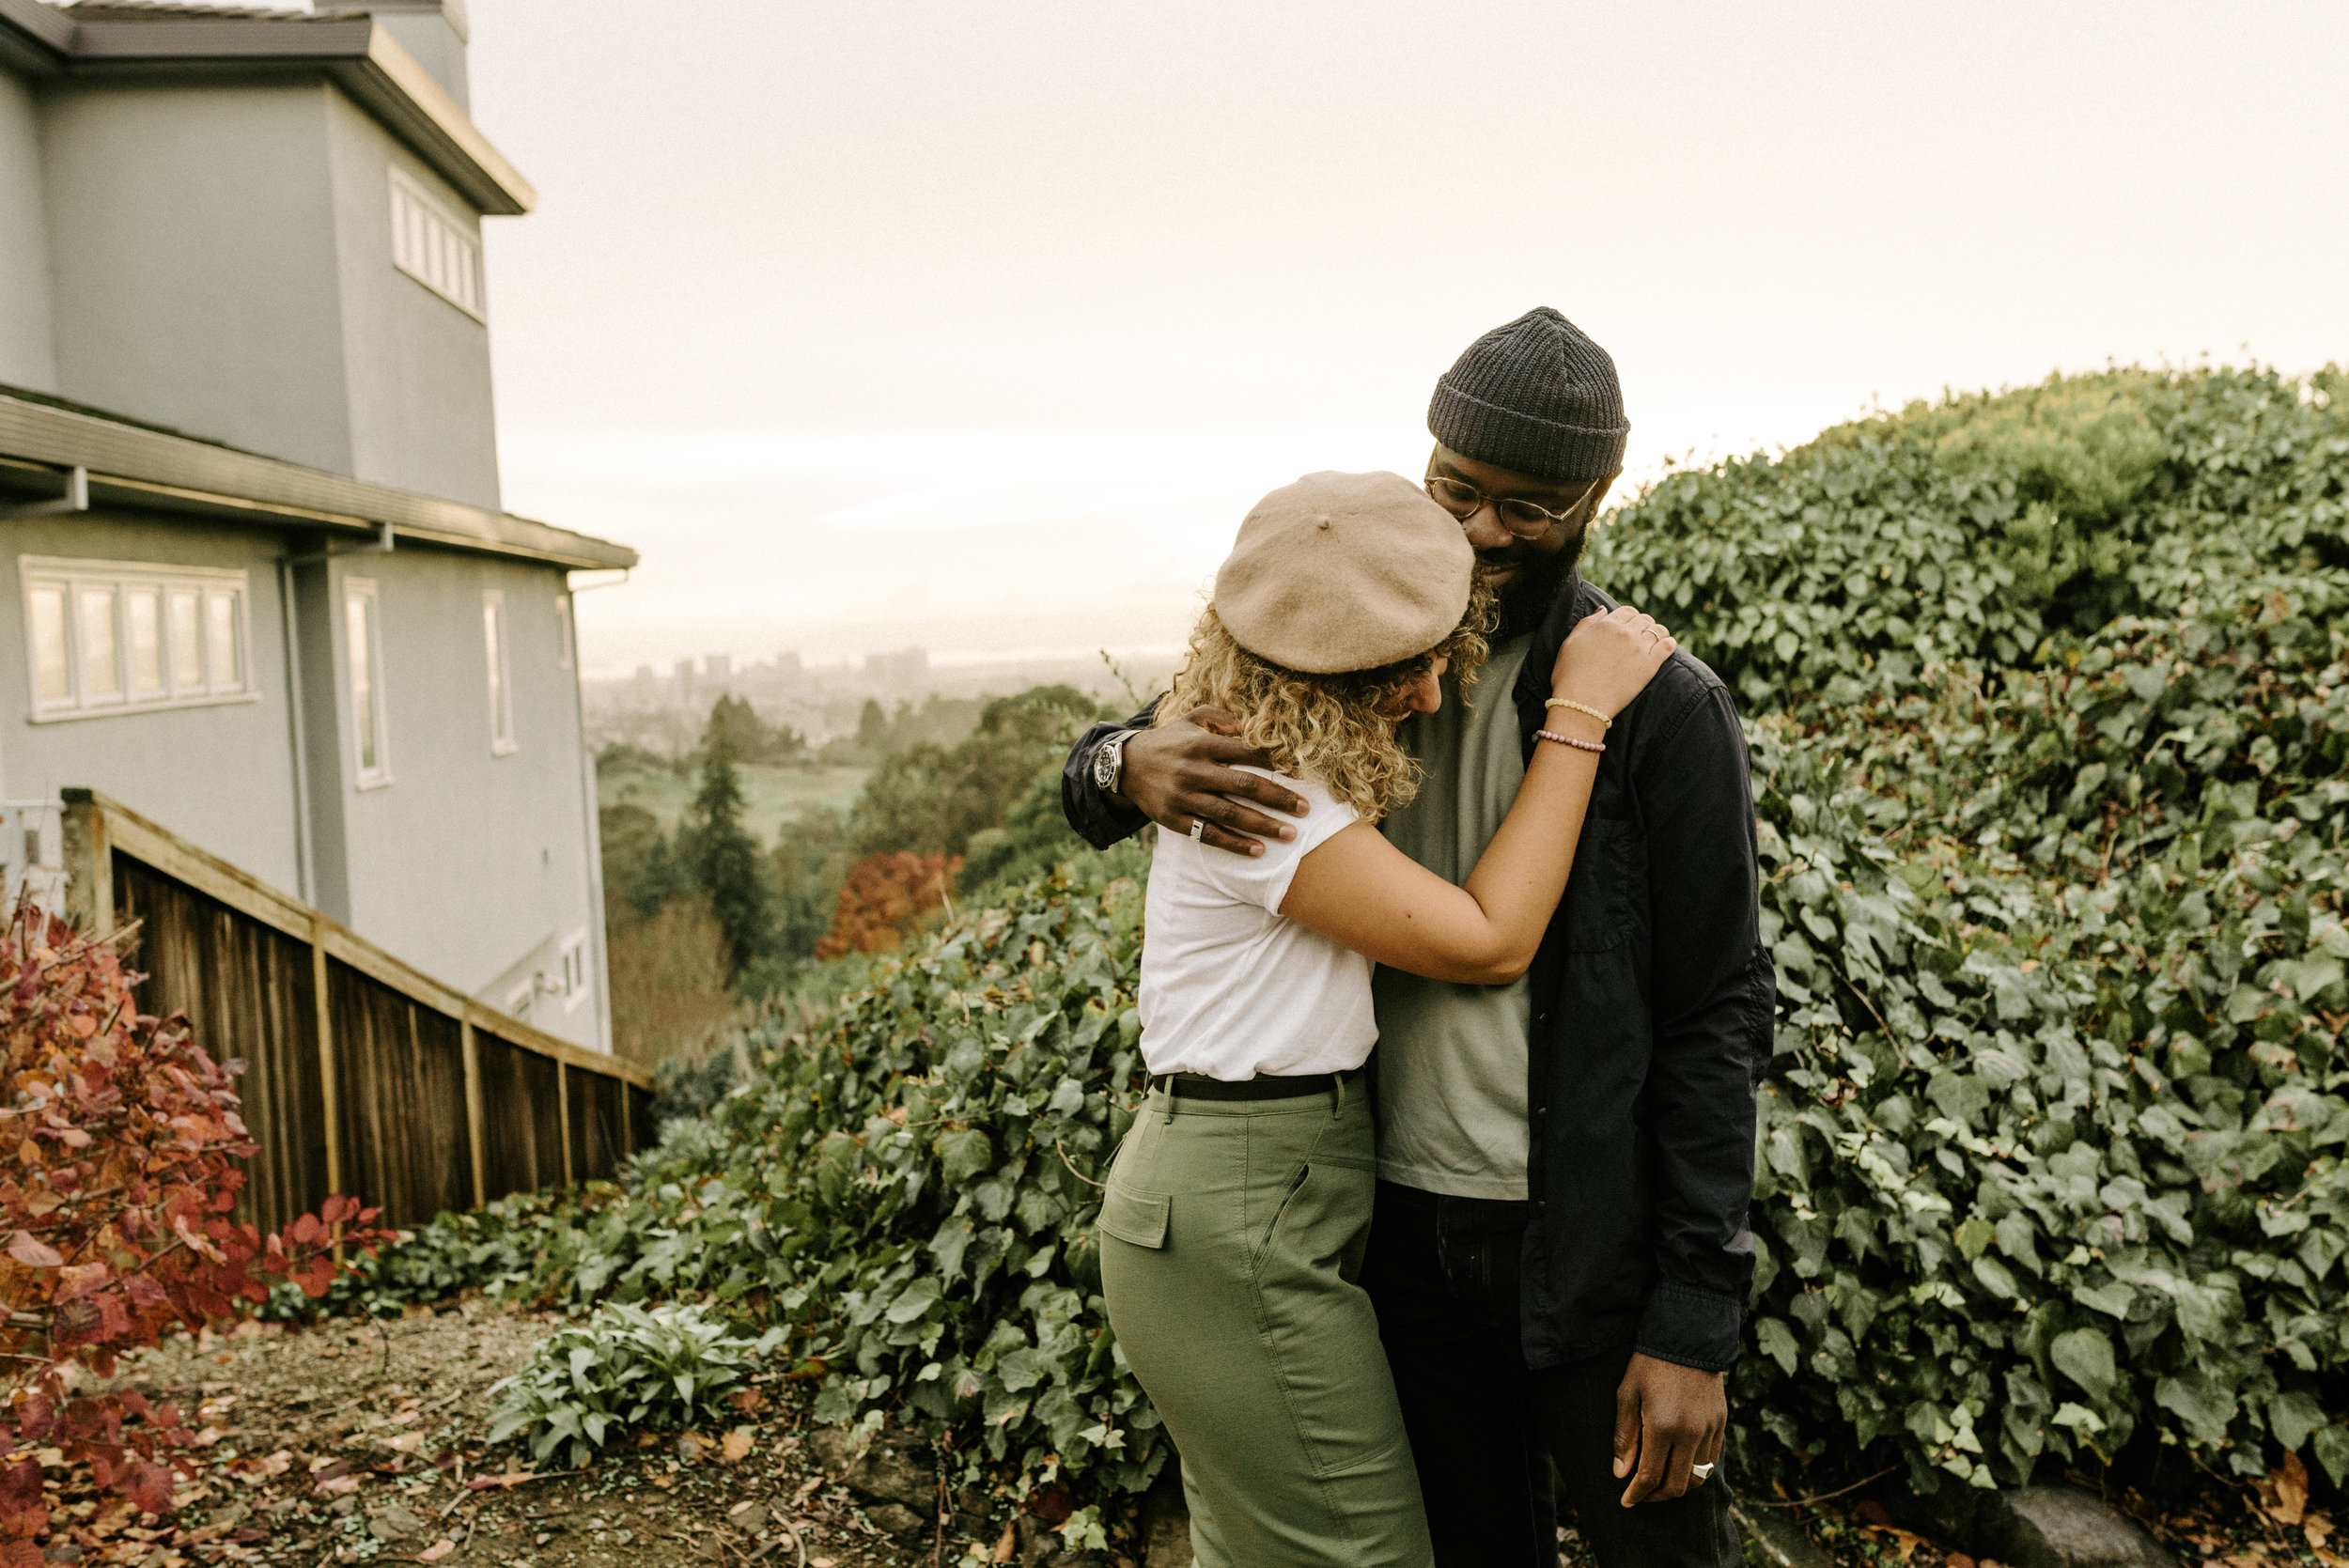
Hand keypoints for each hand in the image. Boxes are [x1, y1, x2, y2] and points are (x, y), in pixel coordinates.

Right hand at [1117, 707, 1306, 856]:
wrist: (1126, 765)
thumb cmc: (1170, 740)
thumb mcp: (1193, 720)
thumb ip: (1226, 719)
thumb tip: (1261, 723)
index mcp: (1202, 744)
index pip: (1247, 752)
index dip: (1276, 761)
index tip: (1302, 772)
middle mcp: (1194, 770)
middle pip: (1244, 785)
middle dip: (1278, 797)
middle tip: (1305, 809)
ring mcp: (1183, 797)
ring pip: (1229, 813)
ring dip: (1262, 825)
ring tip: (1290, 834)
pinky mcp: (1174, 819)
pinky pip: (1208, 834)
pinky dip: (1234, 843)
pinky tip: (1257, 850)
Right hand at [1551, 607, 1676, 723]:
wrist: (1580, 703)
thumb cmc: (1569, 675)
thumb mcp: (1570, 643)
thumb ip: (1587, 623)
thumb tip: (1603, 610)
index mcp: (1606, 625)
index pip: (1627, 611)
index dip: (1630, 618)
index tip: (1630, 627)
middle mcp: (1624, 632)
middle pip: (1644, 619)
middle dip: (1644, 625)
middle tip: (1641, 637)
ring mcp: (1638, 648)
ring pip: (1658, 630)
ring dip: (1658, 633)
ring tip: (1655, 642)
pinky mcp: (1649, 665)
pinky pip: (1668, 646)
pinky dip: (1669, 644)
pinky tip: (1666, 647)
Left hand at [1612, 1353, 1725, 1505]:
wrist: (1686, 1337)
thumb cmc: (1649, 1363)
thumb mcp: (1627, 1394)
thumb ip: (1624, 1437)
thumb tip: (1621, 1473)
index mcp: (1662, 1426)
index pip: (1650, 1476)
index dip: (1637, 1494)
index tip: (1626, 1502)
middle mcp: (1690, 1433)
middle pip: (1677, 1485)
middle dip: (1657, 1497)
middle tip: (1641, 1495)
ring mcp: (1709, 1429)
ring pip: (1698, 1477)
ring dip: (1678, 1486)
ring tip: (1660, 1483)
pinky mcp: (1721, 1423)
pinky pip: (1712, 1460)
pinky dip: (1696, 1470)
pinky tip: (1680, 1465)